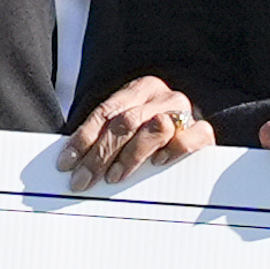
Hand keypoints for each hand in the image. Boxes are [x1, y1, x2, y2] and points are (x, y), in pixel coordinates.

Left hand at [62, 73, 211, 185]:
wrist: (190, 128)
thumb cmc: (150, 133)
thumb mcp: (126, 128)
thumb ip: (104, 137)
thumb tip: (71, 163)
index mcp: (139, 88)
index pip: (105, 112)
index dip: (83, 138)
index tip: (66, 163)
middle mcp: (162, 96)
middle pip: (126, 123)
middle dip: (100, 155)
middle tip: (82, 180)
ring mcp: (184, 112)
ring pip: (155, 129)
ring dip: (130, 156)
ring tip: (114, 176)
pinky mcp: (203, 131)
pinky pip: (191, 137)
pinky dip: (174, 149)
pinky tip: (157, 162)